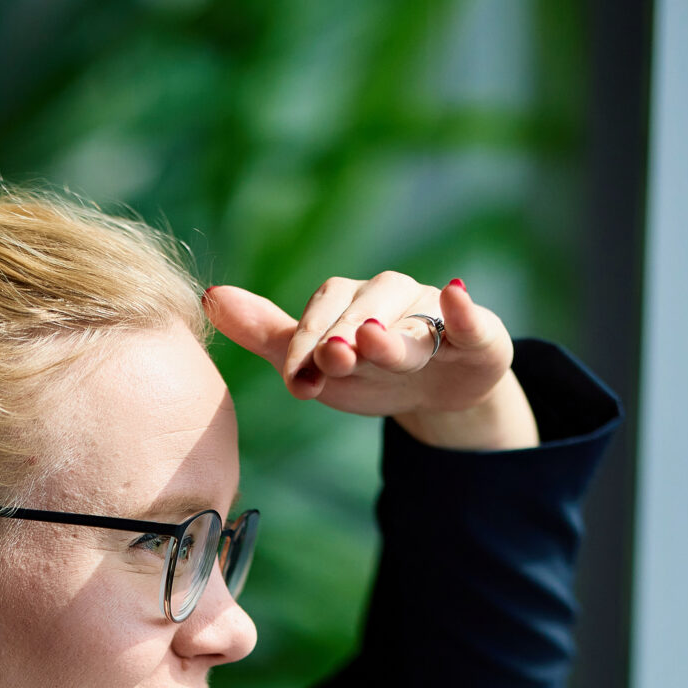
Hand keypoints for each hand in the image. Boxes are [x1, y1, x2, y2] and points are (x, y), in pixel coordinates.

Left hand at [205, 271, 537, 451]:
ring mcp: (434, 315)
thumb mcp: (315, 360)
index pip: (321, 315)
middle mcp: (391, 299)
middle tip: (329, 357)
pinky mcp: (477, 337)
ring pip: (412, 319)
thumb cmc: (366, 370)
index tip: (295, 382)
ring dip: (391, 331)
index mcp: (349, 303)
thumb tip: (210, 294)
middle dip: (344, 336)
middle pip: (365, 310)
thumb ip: (267, 334)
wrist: (433, 393)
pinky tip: (457, 293)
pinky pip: (474, 319)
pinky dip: (466, 308)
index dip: (306, 344)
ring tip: (370, 341)